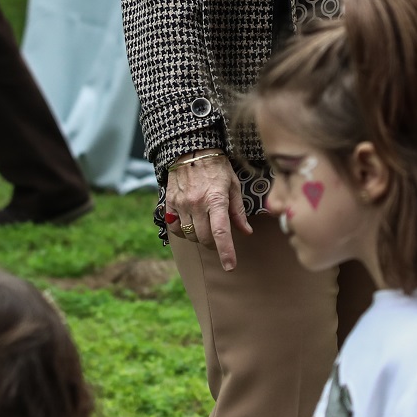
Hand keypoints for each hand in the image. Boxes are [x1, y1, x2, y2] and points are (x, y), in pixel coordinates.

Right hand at [163, 153, 251, 271]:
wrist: (191, 149)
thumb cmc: (217, 167)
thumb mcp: (233, 185)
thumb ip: (238, 211)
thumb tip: (246, 232)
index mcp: (216, 199)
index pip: (221, 232)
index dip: (226, 252)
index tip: (230, 267)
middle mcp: (196, 203)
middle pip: (204, 238)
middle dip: (213, 244)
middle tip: (218, 237)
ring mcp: (181, 204)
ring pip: (189, 235)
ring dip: (198, 236)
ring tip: (204, 224)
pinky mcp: (169, 202)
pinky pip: (174, 227)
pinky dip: (182, 231)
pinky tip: (190, 223)